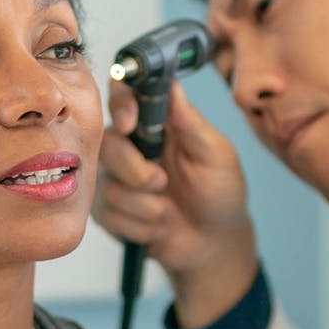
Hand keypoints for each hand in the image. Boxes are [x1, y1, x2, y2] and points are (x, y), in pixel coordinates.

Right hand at [92, 79, 257, 328]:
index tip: (129, 125)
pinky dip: (138, 226)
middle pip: (108, 144)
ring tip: (168, 211)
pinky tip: (157, 228)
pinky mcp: (107, 209)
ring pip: (108, 185)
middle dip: (136, 172)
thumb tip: (172, 85)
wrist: (213, 243)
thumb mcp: (215, 155)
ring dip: (144, 206)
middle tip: (164, 183)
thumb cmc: (220, 192)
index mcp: (157, 122)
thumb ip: (190, 122)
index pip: (124, 95)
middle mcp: (131, 145)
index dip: (120, 105)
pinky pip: (107, 215)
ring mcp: (115, 177)